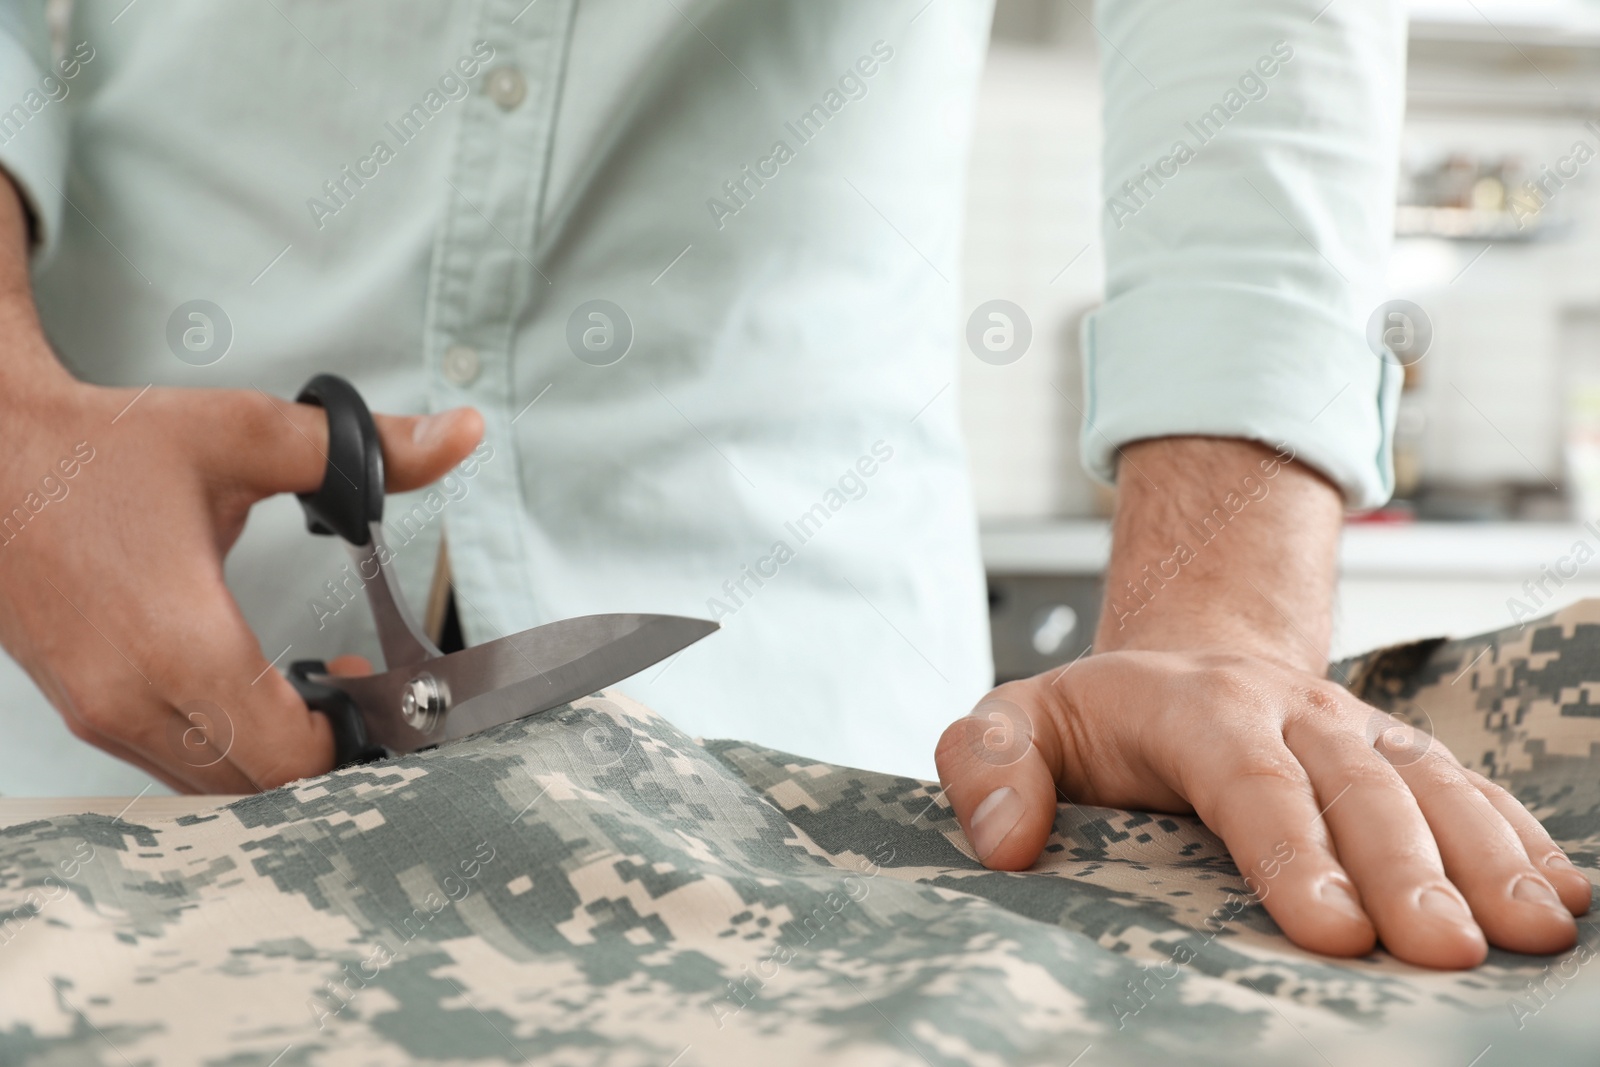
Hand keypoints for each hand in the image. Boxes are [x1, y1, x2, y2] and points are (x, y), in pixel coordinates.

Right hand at [0, 175, 482, 792]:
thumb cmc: (102, 449)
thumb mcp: (244, 434)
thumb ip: (363, 449)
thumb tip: (460, 435)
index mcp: (179, 643)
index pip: (291, 757)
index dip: (357, 741)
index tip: (388, 693)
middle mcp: (132, 699)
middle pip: (259, 790)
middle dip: (329, 756)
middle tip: (366, 696)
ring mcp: (100, 715)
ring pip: (212, 789)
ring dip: (277, 757)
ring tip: (322, 692)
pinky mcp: (84, 712)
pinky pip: (173, 767)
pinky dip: (228, 749)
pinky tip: (260, 692)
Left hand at [937, 435, 1587, 969]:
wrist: (1183, 659)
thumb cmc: (1094, 717)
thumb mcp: (1013, 720)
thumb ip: (987, 763)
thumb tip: (1004, 840)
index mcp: (1192, 706)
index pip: (1247, 778)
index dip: (1292, 851)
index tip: (1330, 933)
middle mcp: (1289, 710)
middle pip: (1356, 786)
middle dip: (1406, 869)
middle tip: (1446, 952)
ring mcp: (1355, 729)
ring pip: (1430, 782)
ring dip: (1486, 855)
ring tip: (1532, 931)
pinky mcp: (1398, 754)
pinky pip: (1469, 788)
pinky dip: (1518, 838)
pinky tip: (1561, 894)